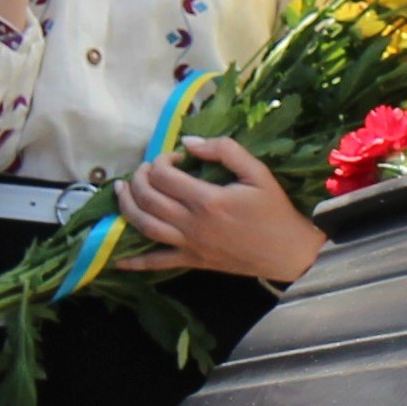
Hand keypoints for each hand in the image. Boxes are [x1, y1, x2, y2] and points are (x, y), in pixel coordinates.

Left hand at [117, 136, 326, 283]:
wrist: (289, 252)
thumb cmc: (275, 210)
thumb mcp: (257, 172)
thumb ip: (224, 150)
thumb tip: (189, 142)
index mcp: (208, 200)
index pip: (164, 176)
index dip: (162, 161)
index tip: (175, 158)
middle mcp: (192, 224)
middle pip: (147, 198)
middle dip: (139, 178)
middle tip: (145, 169)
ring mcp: (190, 246)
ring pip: (144, 226)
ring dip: (126, 207)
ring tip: (121, 192)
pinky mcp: (192, 261)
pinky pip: (156, 263)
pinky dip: (134, 261)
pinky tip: (117, 256)